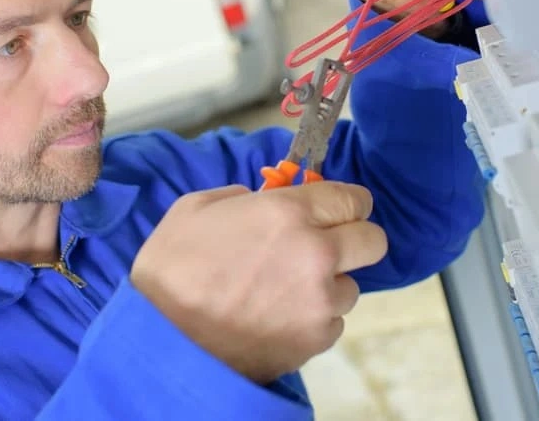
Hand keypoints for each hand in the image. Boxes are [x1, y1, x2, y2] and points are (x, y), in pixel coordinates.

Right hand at [129, 182, 387, 384]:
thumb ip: (240, 197)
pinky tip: (280, 319)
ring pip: (351, 287)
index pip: (353, 198)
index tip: (341, 209)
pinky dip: (313, 320)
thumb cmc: (172, 268)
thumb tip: (260, 200)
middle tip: (328, 246)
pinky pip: (331, 323)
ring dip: (328, 286)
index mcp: (288, 213)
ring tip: (289, 292)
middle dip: (356, 240)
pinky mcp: (315, 341)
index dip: (349, 202)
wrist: (164, 339)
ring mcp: (320, 302)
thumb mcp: (195, 208)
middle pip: (374, 241)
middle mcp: (317, 254)